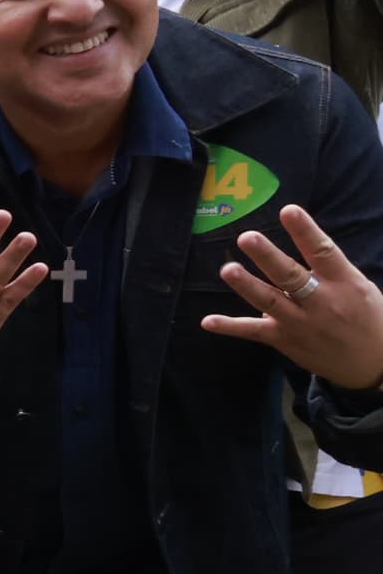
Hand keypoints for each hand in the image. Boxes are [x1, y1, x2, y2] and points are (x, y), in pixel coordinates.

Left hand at [207, 202, 382, 389]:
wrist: (375, 362)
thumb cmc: (367, 316)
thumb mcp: (358, 287)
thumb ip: (328, 270)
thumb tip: (297, 246)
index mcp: (344, 282)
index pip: (323, 251)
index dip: (305, 231)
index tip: (288, 210)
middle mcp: (322, 301)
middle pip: (290, 275)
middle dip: (267, 256)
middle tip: (246, 237)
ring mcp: (301, 323)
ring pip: (270, 301)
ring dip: (247, 285)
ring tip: (227, 269)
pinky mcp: (286, 341)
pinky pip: (255, 332)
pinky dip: (230, 327)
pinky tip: (208, 321)